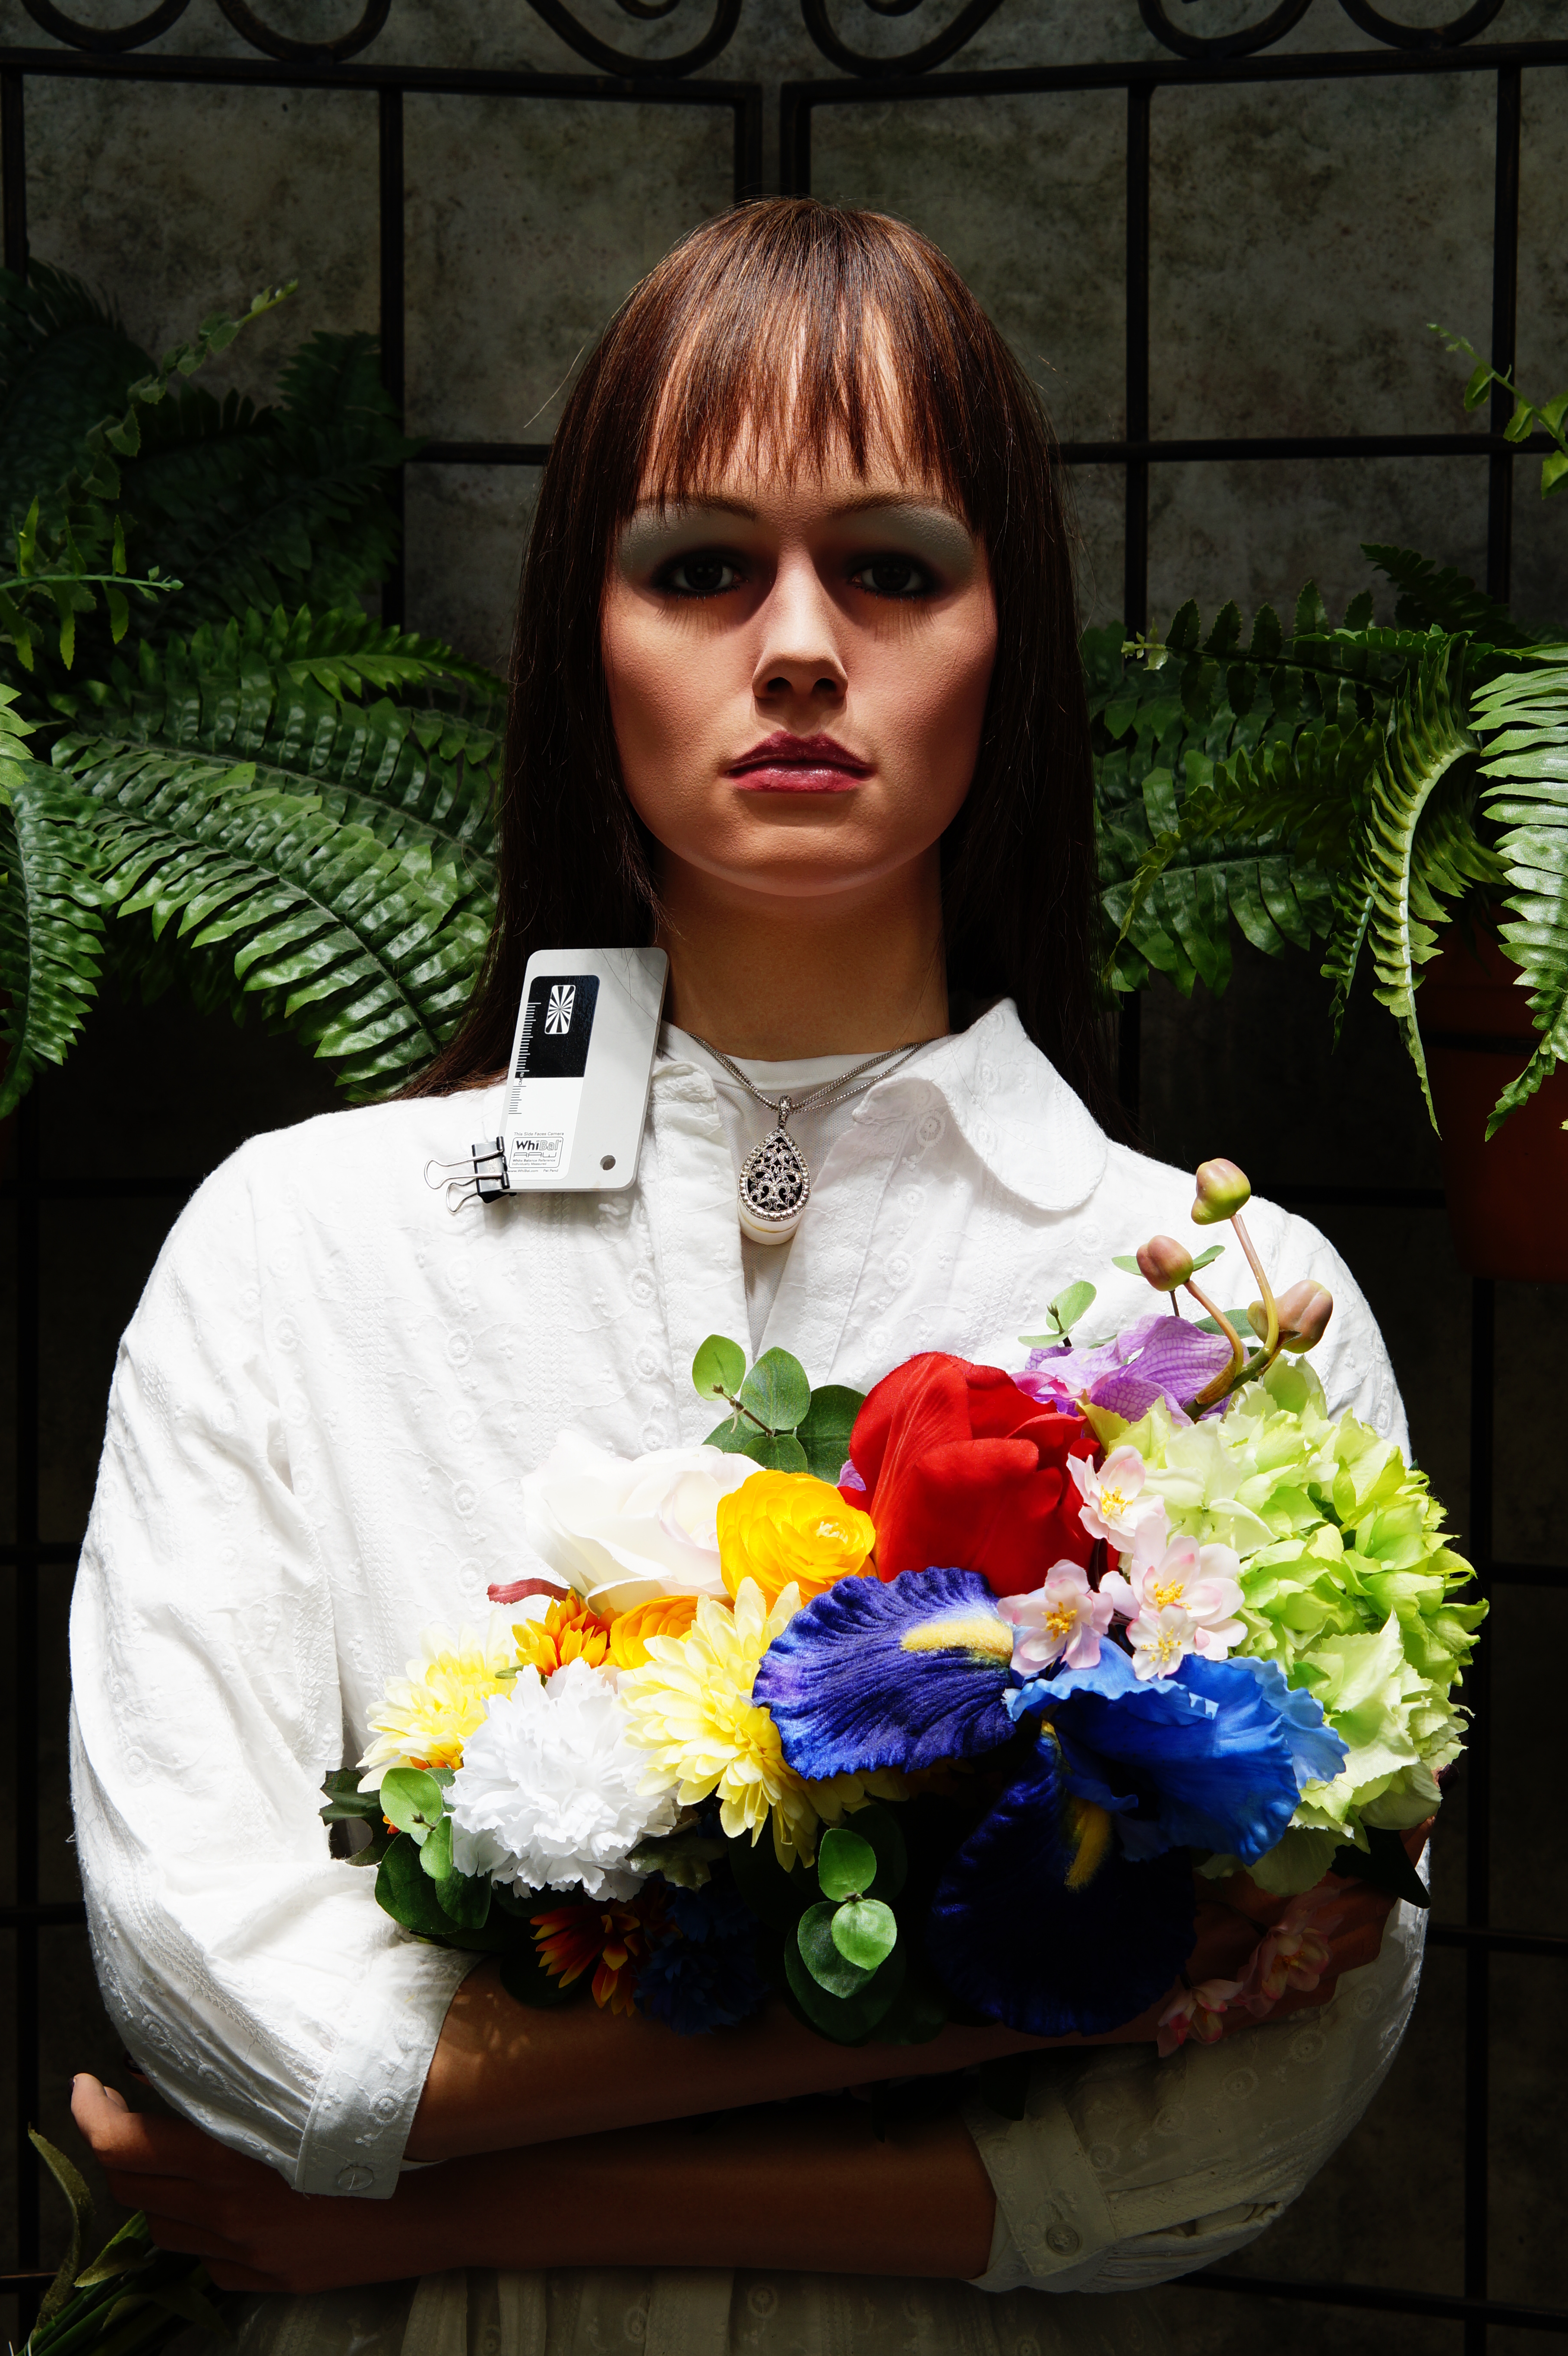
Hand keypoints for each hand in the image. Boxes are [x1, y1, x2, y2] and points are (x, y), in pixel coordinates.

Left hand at [69, 2077, 445, 2293]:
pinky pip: (201, 2256)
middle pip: (130, 2189)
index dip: (93, 2114)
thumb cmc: (375, 2135)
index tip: (87, 2087)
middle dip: (112, 2146)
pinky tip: (212, 2198)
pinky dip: (191, 2225)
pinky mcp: (262, 2280)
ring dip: (148, 2188)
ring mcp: (244, 2255)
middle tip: (117, 2109)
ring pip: (158, 2227)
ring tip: (162, 2151)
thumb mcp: (302, 2100)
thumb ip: (238, 2090)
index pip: (126, 2146)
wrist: (430, 2209)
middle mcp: (227, 2216)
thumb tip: (181, 2067)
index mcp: (233, 2164)